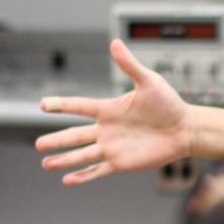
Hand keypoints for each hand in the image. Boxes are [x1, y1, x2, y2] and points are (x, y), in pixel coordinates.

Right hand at [36, 38, 190, 183]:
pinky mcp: (121, 163)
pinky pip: (98, 170)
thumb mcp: (149, 81)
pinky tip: (68, 180)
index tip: (43, 105)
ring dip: (64, 160)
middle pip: (75, 135)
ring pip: (82, 155)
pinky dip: (83, 176)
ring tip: (45, 164)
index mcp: (109, 109)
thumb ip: (129, 65)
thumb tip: (115, 43)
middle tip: (39, 144)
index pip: (79, 107)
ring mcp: (112, 147)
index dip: (61, 106)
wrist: (185, 129)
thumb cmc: (168, 103)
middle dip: (57, 141)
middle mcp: (106, 129)